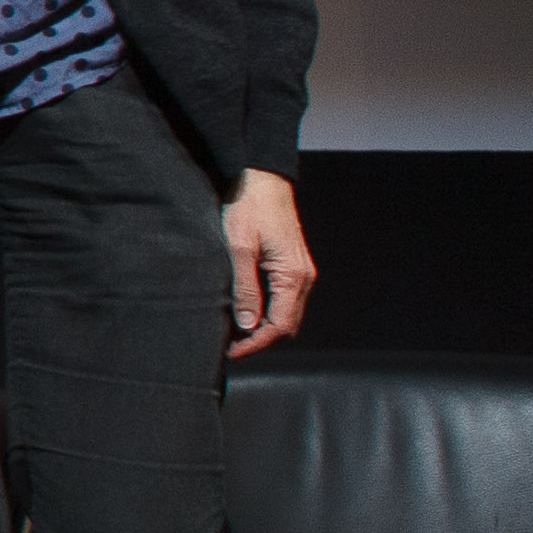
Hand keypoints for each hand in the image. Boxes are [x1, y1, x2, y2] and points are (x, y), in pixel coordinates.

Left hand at [222, 168, 315, 358]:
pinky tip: (245, 312)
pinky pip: (284, 299)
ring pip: (286, 313)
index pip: (280, 325)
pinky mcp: (291, 266)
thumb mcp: (238, 247)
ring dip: (263, 328)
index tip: (231, 353)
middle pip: (286, 324)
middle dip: (260, 340)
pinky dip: (267, 312)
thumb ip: (244, 287)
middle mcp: (303, 277)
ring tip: (233, 335)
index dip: (256, 344)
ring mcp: (300, 272)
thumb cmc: (249, 207)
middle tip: (229, 348)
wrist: (262, 179)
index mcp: (293, 276)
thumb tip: (246, 325)